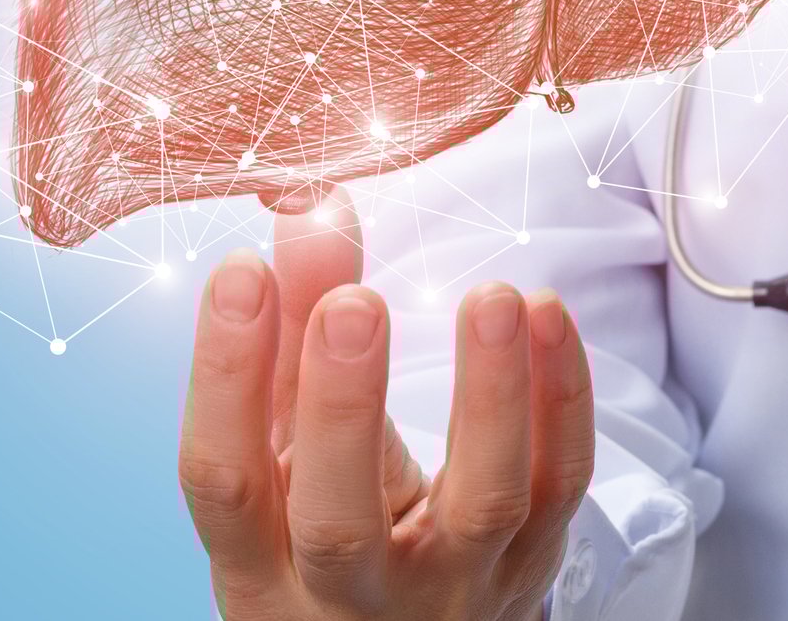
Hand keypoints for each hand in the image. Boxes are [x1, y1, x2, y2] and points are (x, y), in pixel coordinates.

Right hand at [181, 187, 595, 618]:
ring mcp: (451, 586)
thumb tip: (310, 205)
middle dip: (344, 406)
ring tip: (492, 297)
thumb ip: (294, 324)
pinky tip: (547, 316)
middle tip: (353, 305)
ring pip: (479, 506)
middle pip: (339, 522)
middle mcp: (346, 595)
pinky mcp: (531, 564)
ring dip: (490, 396)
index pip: (225, 481)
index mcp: (256, 564)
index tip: (240, 271)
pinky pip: (560, 484)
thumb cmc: (322, 514)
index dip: (224, 378)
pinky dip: (563, 400)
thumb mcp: (283, 444)